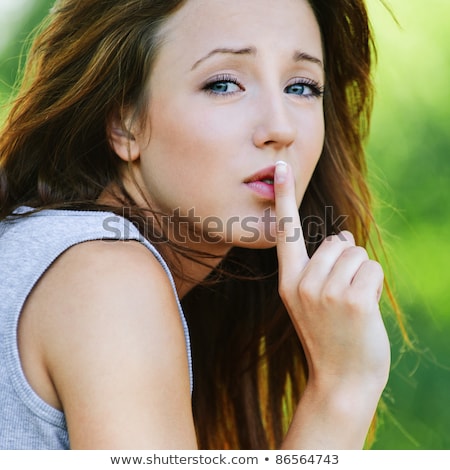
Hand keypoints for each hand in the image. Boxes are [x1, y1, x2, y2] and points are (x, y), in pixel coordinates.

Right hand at [274, 160, 389, 404]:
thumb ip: (320, 266)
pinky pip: (371, 267)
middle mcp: (301, 283)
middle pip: (337, 242)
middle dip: (348, 260)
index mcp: (288, 282)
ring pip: (356, 252)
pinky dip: (374, 284)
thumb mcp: (312, 301)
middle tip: (343, 296)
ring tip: (353, 303)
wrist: (341, 380)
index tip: (280, 167)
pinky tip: (364, 309)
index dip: (284, 197)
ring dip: (362, 273)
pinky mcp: (351, 299)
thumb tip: (342, 235)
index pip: (286, 232)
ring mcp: (324, 292)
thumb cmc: (330, 336)